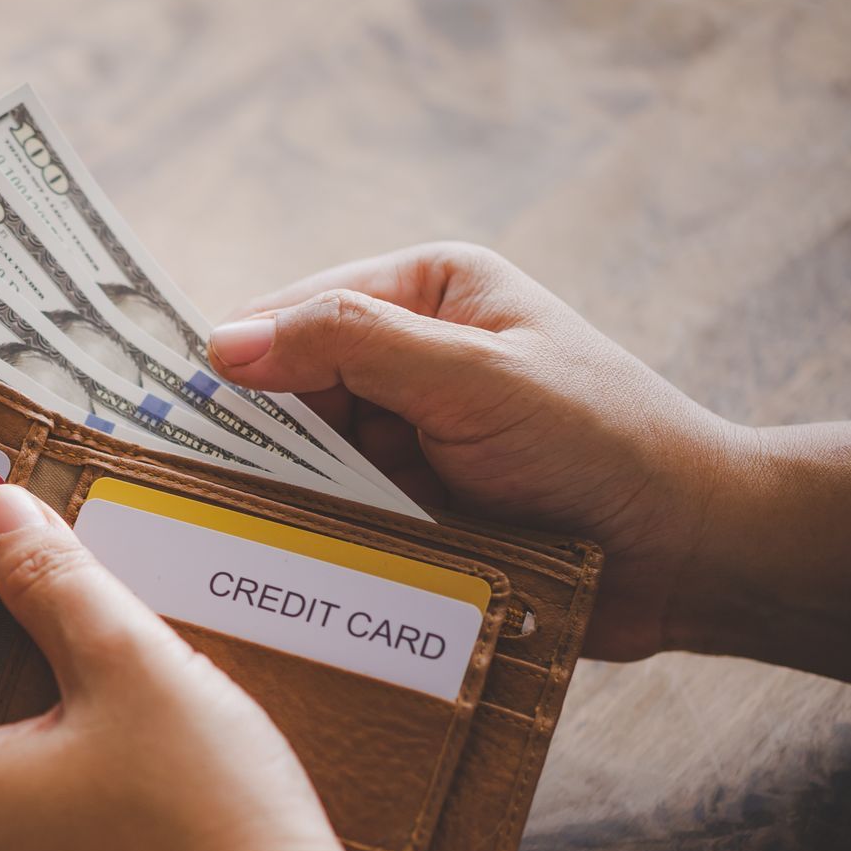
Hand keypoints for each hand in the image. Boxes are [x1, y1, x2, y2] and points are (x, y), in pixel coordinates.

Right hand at [205, 243, 745, 661]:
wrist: (688, 554)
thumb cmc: (600, 443)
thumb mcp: (473, 378)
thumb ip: (351, 346)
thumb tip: (222, 343)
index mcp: (426, 289)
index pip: (293, 311)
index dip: (233, 361)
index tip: (163, 412)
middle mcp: (408, 352)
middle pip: (287, 390)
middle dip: (259, 439)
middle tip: (196, 487)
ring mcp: (407, 430)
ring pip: (303, 458)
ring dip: (289, 495)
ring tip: (248, 533)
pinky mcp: (410, 499)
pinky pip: (334, 511)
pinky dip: (316, 534)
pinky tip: (295, 561)